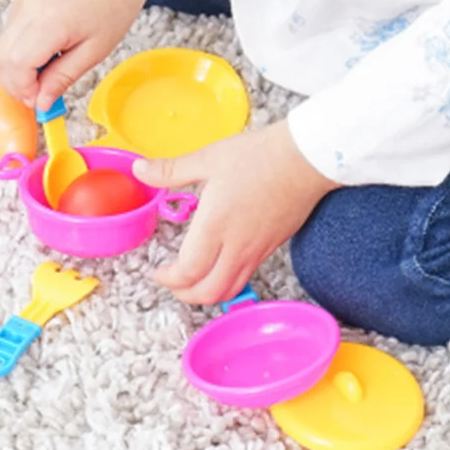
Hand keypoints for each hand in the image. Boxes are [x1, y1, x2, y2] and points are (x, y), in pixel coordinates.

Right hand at [0, 0, 160, 111]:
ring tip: (43, 76)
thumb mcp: (94, 51)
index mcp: (49, 22)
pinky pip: (8, 38)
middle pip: (1, 59)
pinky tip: (41, 59)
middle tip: (39, 95)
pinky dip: (18, 56)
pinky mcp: (21, 4)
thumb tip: (42, 102)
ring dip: (16, 71)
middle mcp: (27, 11)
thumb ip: (63, 77)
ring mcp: (21, 5)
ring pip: (1, 50)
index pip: (17, 65)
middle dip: (15, 84)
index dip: (24, 89)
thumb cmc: (112, 3)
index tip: (40, 101)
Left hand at [133, 121, 338, 305]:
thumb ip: (171, 170)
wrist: (309, 157)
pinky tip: (217, 265)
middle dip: (183, 294)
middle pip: (208, 292)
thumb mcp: (209, 158)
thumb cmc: (260, 155)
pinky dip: (226, 282)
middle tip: (170, 281)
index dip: (167, 279)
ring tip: (191, 279)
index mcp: (216, 226)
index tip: (157, 271)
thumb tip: (140, 170)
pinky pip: (245, 277)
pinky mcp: (271, 247)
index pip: (188, 272)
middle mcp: (237, 246)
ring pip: (229, 291)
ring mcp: (257, 250)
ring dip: (205, 293)